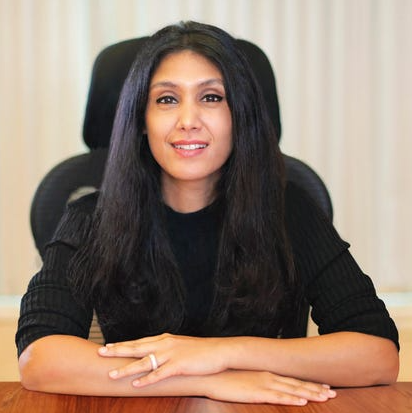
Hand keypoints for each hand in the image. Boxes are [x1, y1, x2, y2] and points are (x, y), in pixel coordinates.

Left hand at [98, 333, 229, 385]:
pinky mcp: (179, 365)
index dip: (123, 344)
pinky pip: (159, 374)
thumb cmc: (200, 350)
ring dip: (126, 368)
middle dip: (117, 351)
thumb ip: (166, 348)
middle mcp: (165, 344)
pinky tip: (136, 384)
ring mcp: (171, 355)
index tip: (108, 346)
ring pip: (144, 362)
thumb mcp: (180, 345)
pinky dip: (146, 380)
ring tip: (111, 373)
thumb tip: (153, 354)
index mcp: (164, 339)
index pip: (139, 341)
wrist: (218, 351)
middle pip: (137, 348)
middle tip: (101, 352)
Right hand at [205, 370, 336, 404]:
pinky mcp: (257, 393)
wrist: (213, 374)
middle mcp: (269, 377)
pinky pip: (278, 397)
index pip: (293, 379)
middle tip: (333, 393)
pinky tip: (302, 401)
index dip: (310, 384)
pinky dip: (292, 399)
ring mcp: (264, 384)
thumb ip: (259, 382)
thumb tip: (267, 386)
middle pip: (297, 384)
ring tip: (325, 397)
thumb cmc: (228, 377)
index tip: (324, 387)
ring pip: (292, 390)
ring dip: (310, 394)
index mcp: (268, 374)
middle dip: (316, 389)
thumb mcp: (247, 378)